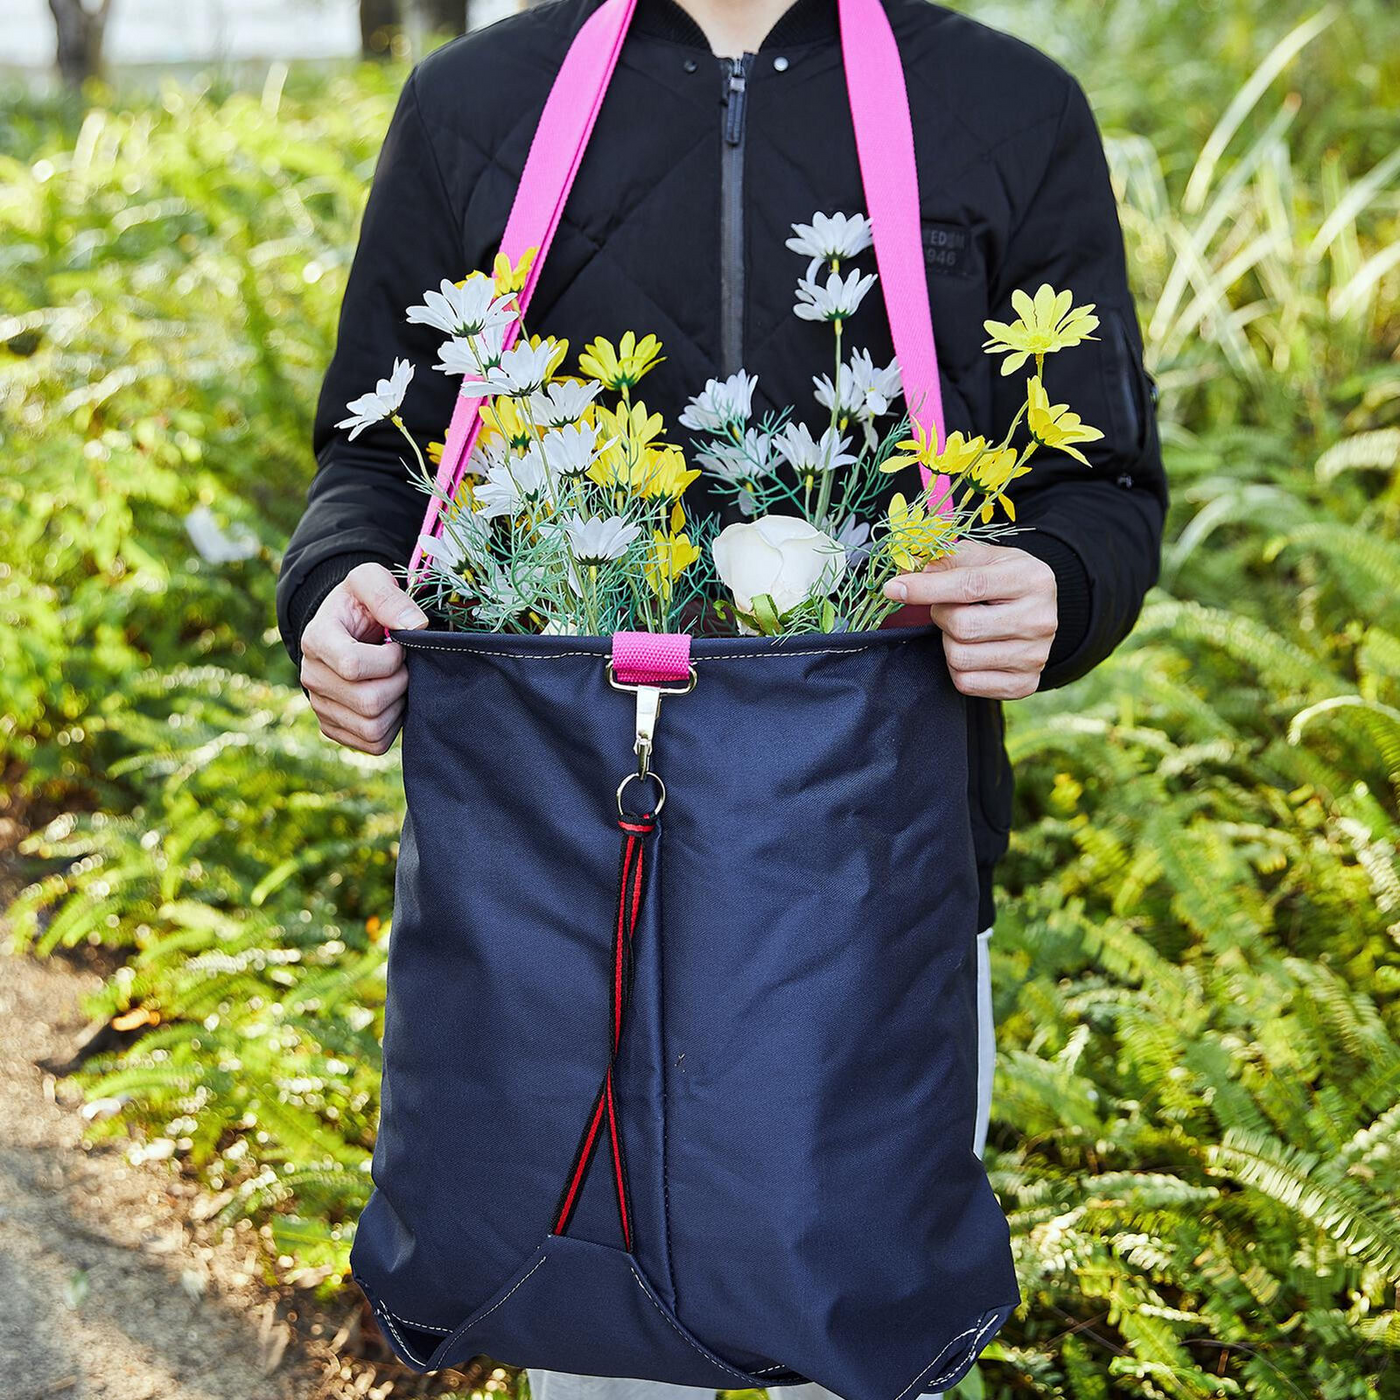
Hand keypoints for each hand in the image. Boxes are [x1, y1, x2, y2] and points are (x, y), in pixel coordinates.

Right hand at [299, 563, 427, 752]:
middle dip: (399, 683)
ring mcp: (320, 706)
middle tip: (403, 666)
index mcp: (316, 639)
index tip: (398, 646)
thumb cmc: (361, 603)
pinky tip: (392, 701)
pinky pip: (373, 743)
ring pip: (372, 727)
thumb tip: (416, 627)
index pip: (353, 665)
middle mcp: (311, 676)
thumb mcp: (370, 580)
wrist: (347, 628)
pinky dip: (392, 726)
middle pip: (368, 701)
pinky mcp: (333, 728)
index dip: (389, 659)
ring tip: (397, 682)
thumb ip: (388, 595)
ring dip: (398, 706)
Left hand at [882, 539, 1056, 699]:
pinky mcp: (1024, 684)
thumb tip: (912, 570)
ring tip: (964, 629)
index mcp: (1031, 580)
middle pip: (962, 627)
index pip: (969, 585)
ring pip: (960, 657)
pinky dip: (957, 668)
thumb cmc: (1004, 580)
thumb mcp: (984, 558)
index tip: (894, 588)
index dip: (926, 588)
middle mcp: (1040, 620)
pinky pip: (967, 683)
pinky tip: (972, 650)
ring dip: (949, 643)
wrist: (1038, 612)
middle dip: (941, 616)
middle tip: (948, 608)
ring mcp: (1035, 656)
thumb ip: (948, 560)